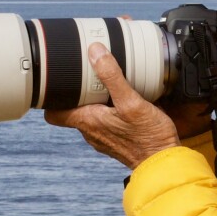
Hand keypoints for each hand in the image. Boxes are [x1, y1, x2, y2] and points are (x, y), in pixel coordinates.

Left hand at [45, 43, 179, 168]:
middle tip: (89, 78)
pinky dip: (110, 112)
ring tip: (109, 88)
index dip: (52, 98)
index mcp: (88, 122)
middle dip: (78, 95)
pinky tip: (125, 105)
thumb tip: (96, 52)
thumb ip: (112, 76)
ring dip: (95, 103)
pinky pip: (106, 124)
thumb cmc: (148, 138)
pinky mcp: (117, 142)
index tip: (58, 83)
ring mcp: (104, 139)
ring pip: (90, 117)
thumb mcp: (131, 101)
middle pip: (73, 111)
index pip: (53, 113)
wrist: (164, 162)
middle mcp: (92, 132)